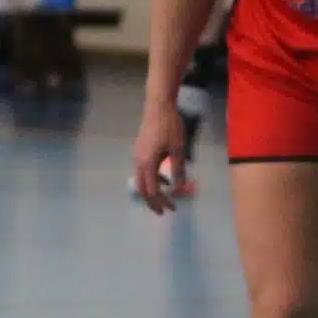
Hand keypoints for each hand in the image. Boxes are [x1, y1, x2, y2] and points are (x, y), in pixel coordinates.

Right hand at [131, 97, 189, 214]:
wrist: (158, 105)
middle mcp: (139, 162)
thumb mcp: (178, 148)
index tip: (172, 208)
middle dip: (153, 202)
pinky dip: (153, 179)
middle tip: (164, 212)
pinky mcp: (140, 150)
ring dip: (152, 191)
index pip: (153, 191)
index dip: (162, 202)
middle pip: (142, 189)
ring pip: (141, 180)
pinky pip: (143, 170)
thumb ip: (178, 169)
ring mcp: (137, 155)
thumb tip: (180, 187)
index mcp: (148, 163)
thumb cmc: (170, 126)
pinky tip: (165, 179)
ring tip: (165, 198)